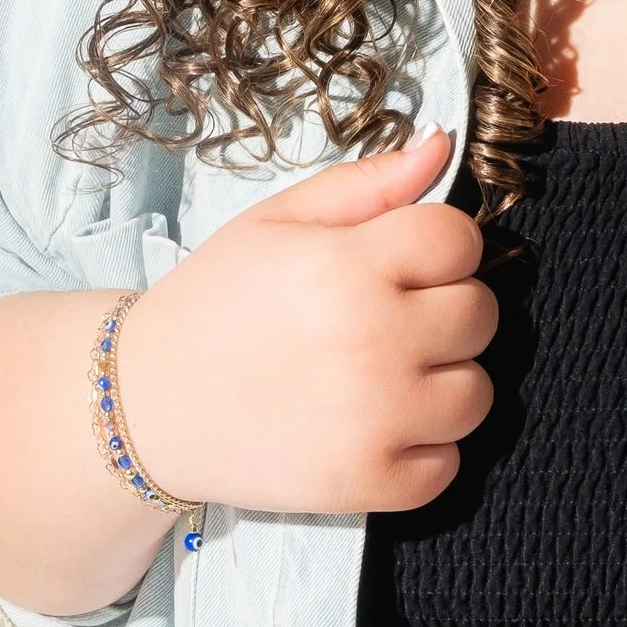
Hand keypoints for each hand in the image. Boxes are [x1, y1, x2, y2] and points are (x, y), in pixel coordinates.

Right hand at [113, 127, 495, 515]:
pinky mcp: (367, 483)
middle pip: (480, 313)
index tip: (404, 262)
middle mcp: (373, 342)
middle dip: (445, 307)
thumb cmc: (215, 302)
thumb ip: (367, 183)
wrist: (145, 405)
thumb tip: (442, 142)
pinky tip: (376, 426)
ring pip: (477, 392)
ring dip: (443, 380)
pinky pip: (448, 463)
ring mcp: (375, 421)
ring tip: (383, 373)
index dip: (439, 246)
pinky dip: (423, 448)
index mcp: (349, 267)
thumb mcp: (277, 221)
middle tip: (387, 318)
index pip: (461, 239)